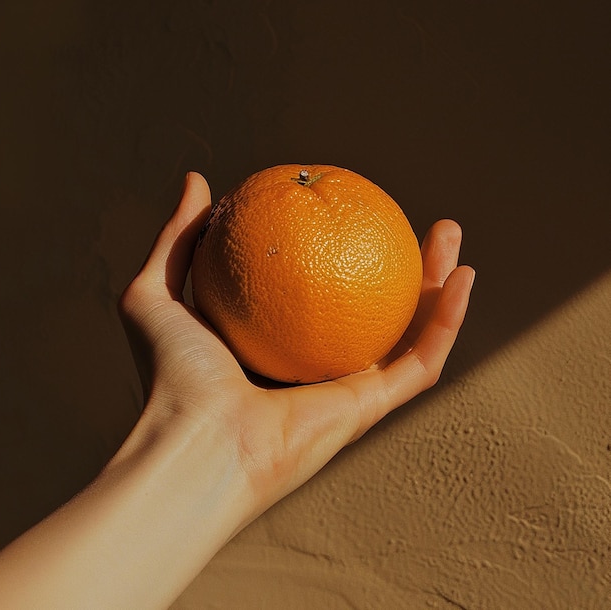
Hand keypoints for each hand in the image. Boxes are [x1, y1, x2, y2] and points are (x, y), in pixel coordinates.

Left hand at [119, 172, 474, 512]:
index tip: (352, 212)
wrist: (191, 443)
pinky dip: (449, 321)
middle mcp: (317, 366)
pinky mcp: (370, 410)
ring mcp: (349, 391)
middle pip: (372, 307)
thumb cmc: (169, 374)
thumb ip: (179, 237)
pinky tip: (464, 276)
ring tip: (450, 237)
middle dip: (402, 264)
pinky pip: (423, 360)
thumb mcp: (158, 290)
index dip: (339, 251)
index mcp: (277, 343)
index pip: (318, 291)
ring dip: (438, 286)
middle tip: (415, 222)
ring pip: (409, 332)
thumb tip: (199, 180)